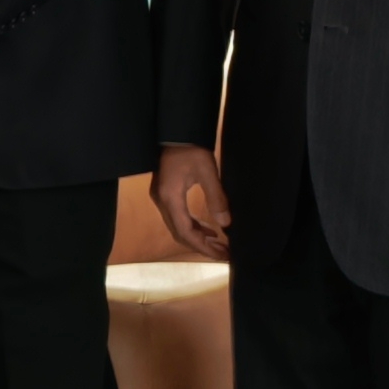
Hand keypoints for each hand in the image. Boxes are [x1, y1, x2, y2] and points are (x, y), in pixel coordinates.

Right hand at [153, 142, 231, 259]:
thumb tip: (226, 224)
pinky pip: (178, 217)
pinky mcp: (165, 194)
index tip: (220, 254)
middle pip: (179, 233)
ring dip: (197, 237)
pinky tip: (209, 229)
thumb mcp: (208, 172)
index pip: (185, 231)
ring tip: (219, 244)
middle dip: (201, 246)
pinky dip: (193, 226)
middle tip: (223, 254)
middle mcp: (162, 202)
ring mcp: (161, 198)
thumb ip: (216, 198)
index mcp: (170, 198)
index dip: (203, 246)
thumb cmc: (191, 149)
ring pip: (178, 227)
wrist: (176, 133)